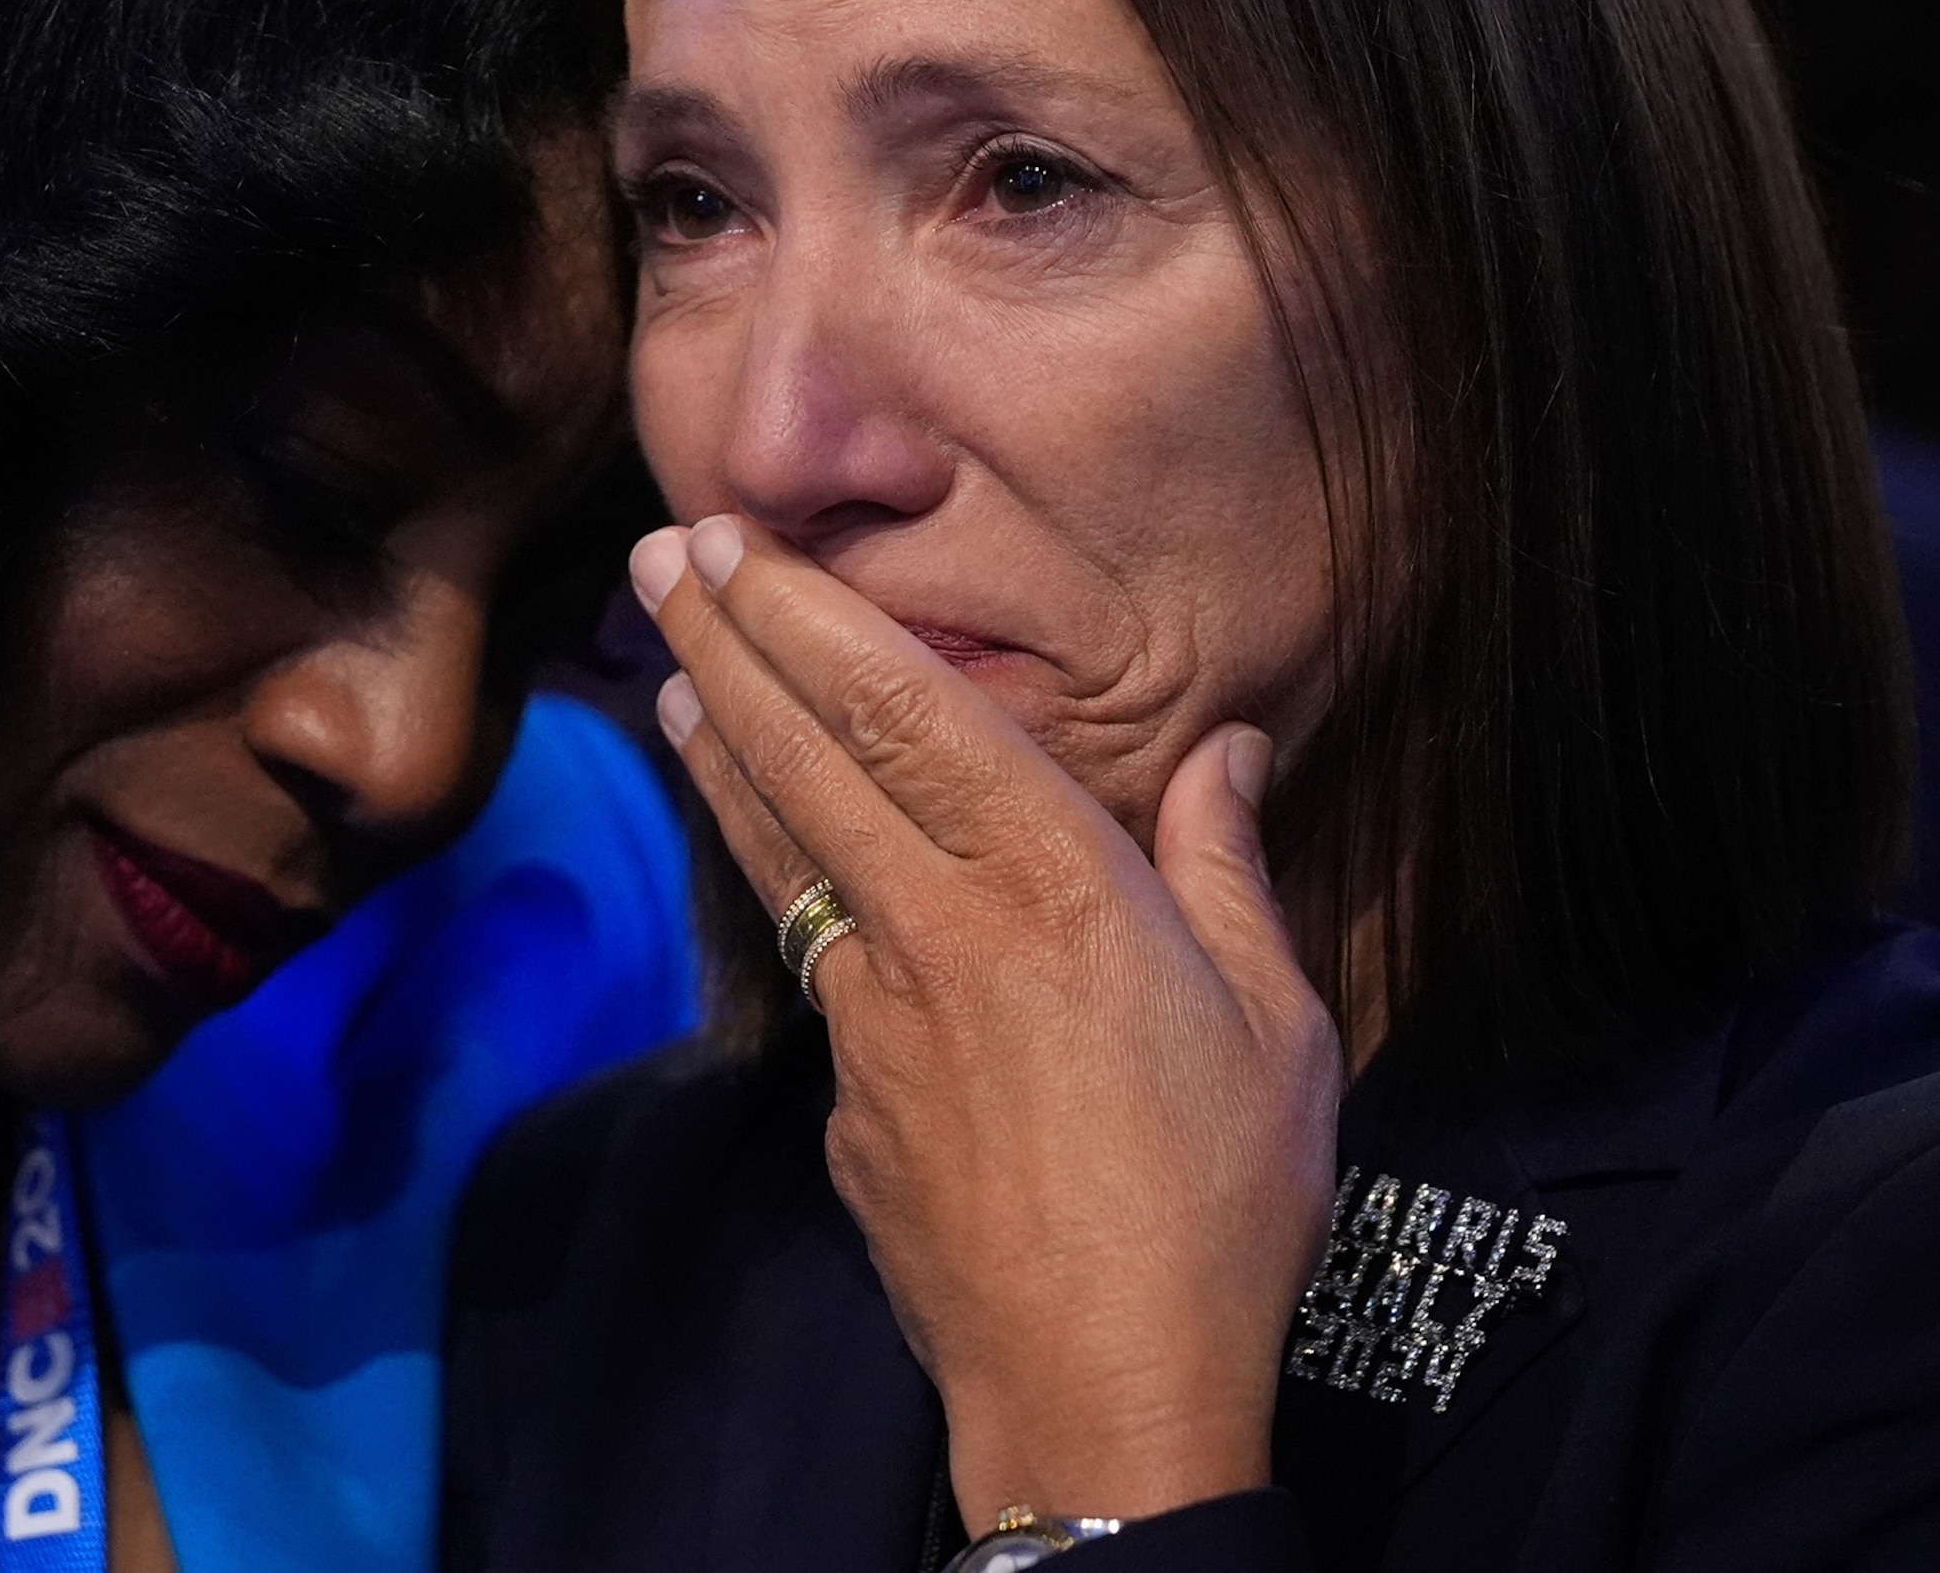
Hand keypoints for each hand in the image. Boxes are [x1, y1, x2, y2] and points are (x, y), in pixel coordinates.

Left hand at [634, 515, 1341, 1528]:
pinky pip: (809, 956)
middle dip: (727, 642)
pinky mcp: (845, 1098)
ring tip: (671, 667)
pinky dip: (771, 874)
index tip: (740, 548)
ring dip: (721, 747)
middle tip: (662, 552)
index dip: (810, 620)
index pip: (906, 715)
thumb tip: (1230, 752)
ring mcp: (872, 1018)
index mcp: (1053, 892)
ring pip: (780, 848)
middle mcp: (938, 933)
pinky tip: (760, 845)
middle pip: (807, 757)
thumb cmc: (1219, 1207)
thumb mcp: (1277, 1023)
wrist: (1103, 1391)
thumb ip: (1228, 870)